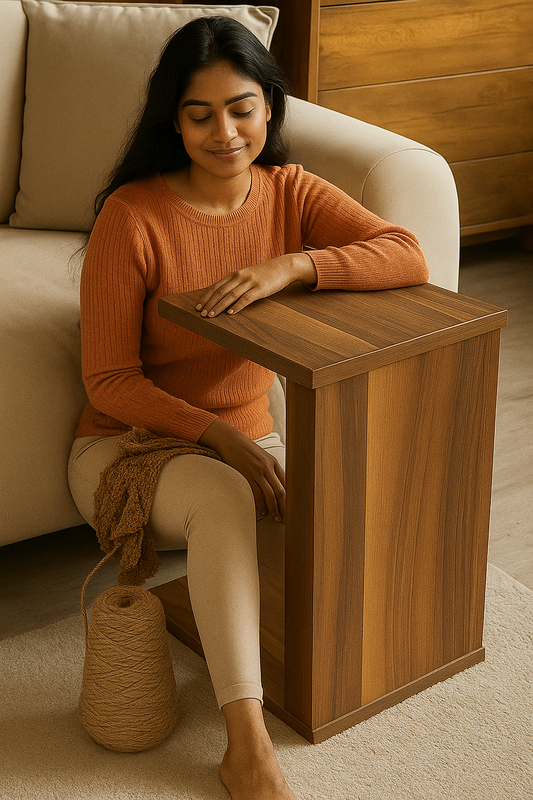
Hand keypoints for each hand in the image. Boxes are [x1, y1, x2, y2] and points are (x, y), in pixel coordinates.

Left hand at [196, 253, 316, 317]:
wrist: (283, 267)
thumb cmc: (264, 274)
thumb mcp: (247, 276)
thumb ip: (236, 284)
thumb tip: (223, 296)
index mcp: (235, 274)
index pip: (216, 286)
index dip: (206, 296)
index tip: (197, 306)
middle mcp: (240, 277)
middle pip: (220, 291)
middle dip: (209, 303)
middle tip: (200, 314)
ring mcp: (250, 282)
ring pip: (230, 296)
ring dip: (219, 306)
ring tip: (211, 316)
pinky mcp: (260, 289)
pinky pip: (246, 298)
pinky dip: (237, 306)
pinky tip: (230, 313)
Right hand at [198, 419, 284, 521]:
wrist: (230, 440)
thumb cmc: (245, 449)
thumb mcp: (262, 456)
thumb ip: (270, 468)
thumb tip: (276, 484)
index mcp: (274, 462)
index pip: (288, 482)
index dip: (291, 496)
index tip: (293, 507)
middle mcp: (268, 467)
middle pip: (281, 491)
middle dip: (285, 506)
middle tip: (287, 517)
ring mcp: (257, 471)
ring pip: (270, 494)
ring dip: (274, 508)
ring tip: (276, 518)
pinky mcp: (246, 475)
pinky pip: (256, 493)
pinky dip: (261, 504)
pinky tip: (262, 511)